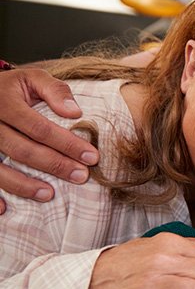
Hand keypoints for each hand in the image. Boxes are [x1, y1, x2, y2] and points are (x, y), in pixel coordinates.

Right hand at [0, 68, 99, 213]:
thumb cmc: (12, 87)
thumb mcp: (32, 78)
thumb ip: (54, 90)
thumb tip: (75, 112)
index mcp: (5, 102)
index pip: (40, 128)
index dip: (67, 144)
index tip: (92, 156)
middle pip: (22, 150)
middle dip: (54, 165)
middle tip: (81, 176)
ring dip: (23, 185)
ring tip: (49, 195)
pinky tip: (5, 209)